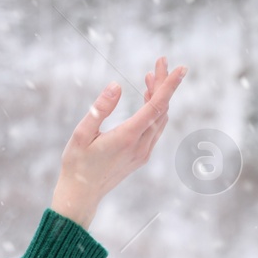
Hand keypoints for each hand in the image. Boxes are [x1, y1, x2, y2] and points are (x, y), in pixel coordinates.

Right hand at [50, 56, 187, 227]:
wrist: (81, 195)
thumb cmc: (76, 164)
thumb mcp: (81, 134)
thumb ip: (99, 109)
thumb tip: (116, 85)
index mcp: (127, 137)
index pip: (156, 106)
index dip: (169, 85)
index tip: (180, 67)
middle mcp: (141, 145)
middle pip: (162, 109)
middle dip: (163, 84)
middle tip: (159, 63)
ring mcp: (143, 152)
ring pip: (161, 119)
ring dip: (159, 97)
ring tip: (150, 77)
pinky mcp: (141, 157)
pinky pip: (156, 129)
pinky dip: (156, 111)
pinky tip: (147, 101)